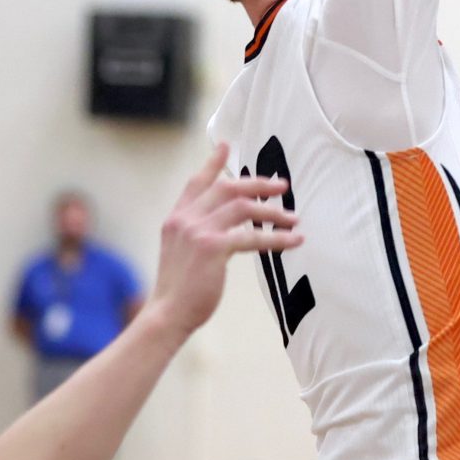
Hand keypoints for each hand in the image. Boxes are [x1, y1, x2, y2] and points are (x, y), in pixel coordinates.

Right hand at [144, 146, 302, 338]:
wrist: (166, 313)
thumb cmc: (177, 290)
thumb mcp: (180, 252)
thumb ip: (195, 233)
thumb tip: (223, 227)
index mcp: (176, 219)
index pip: (196, 183)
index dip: (213, 163)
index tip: (226, 145)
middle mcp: (185, 219)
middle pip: (227, 188)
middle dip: (257, 184)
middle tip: (281, 186)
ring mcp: (198, 231)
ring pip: (242, 207)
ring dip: (272, 212)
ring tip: (293, 218)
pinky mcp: (213, 247)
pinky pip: (253, 236)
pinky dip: (277, 237)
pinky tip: (293, 240)